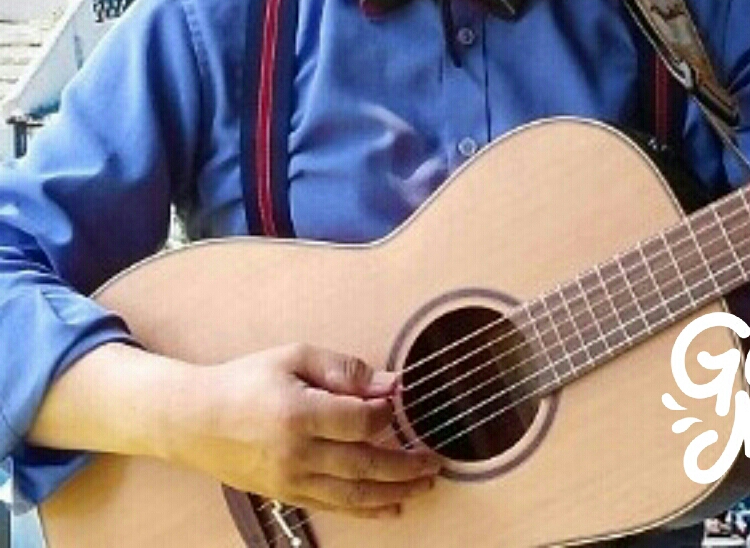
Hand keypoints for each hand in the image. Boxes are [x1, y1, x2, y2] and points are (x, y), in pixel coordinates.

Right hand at [178, 344, 439, 515]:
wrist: (195, 420)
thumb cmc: (248, 380)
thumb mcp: (295, 357)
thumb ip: (343, 369)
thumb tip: (390, 384)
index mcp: (299, 413)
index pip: (360, 421)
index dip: (387, 414)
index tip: (400, 403)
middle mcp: (297, 454)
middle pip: (364, 465)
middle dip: (406, 465)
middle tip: (436, 461)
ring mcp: (291, 481)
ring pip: (353, 495)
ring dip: (395, 491)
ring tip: (425, 484)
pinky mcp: (286, 495)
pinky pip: (334, 507)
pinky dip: (367, 510)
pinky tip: (392, 506)